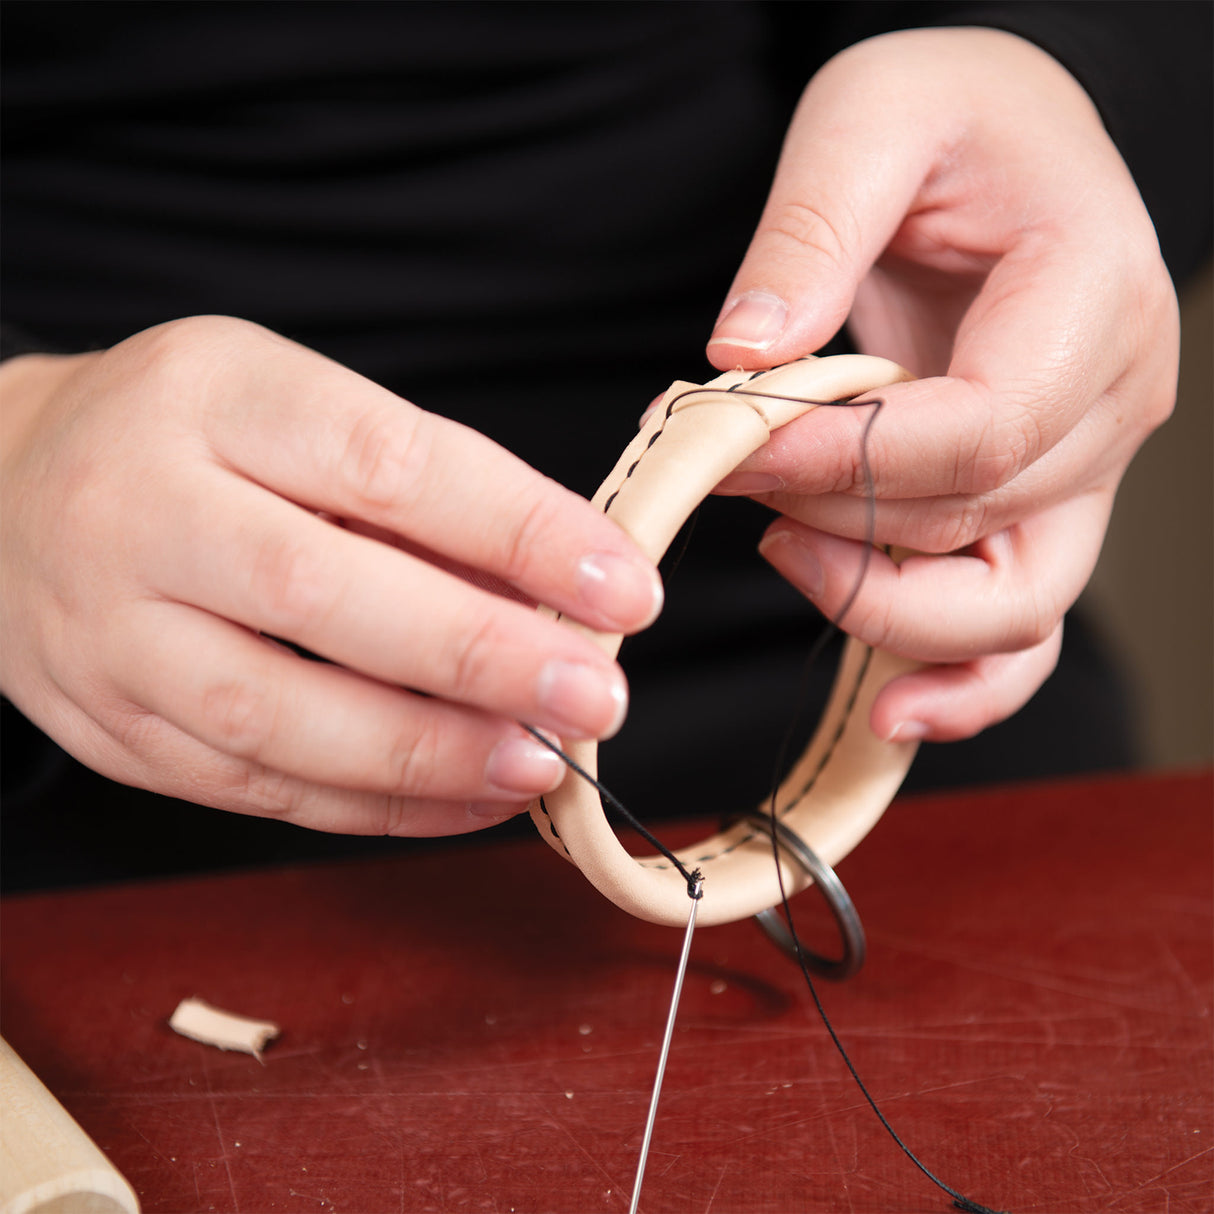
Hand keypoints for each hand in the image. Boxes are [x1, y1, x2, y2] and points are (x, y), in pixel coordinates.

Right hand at [0, 316, 661, 833]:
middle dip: (483, 657)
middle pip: (326, 595)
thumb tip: (553, 598)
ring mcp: (111, 631)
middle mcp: (145, 511)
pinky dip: (374, 804)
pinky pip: (252, 787)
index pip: (389, 464)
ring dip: (430, 753)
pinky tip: (465, 798)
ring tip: (542, 763)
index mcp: (217, 398)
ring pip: (277, 715)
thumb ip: (419, 500)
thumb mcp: (298, 411)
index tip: (625, 586)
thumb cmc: (192, 439)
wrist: (1, 492)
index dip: (520, 531)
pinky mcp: (110, 726)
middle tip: (599, 696)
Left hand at [706, 27, 1177, 742]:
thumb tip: (743, 359)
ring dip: (885, 615)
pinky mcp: (1041, 512)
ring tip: (788, 561)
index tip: (736, 448)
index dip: (844, 463)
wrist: (1005, 144)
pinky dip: (960, 685)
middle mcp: (1112, 404)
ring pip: (1009, 611)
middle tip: (735, 482)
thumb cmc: (953, 119)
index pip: (976, 433)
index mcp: (1093, 298)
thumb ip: (810, 229)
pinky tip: (891, 710)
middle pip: (981, 530)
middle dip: (837, 525)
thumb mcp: (870, 115)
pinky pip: (1020, 632)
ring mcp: (1084, 473)